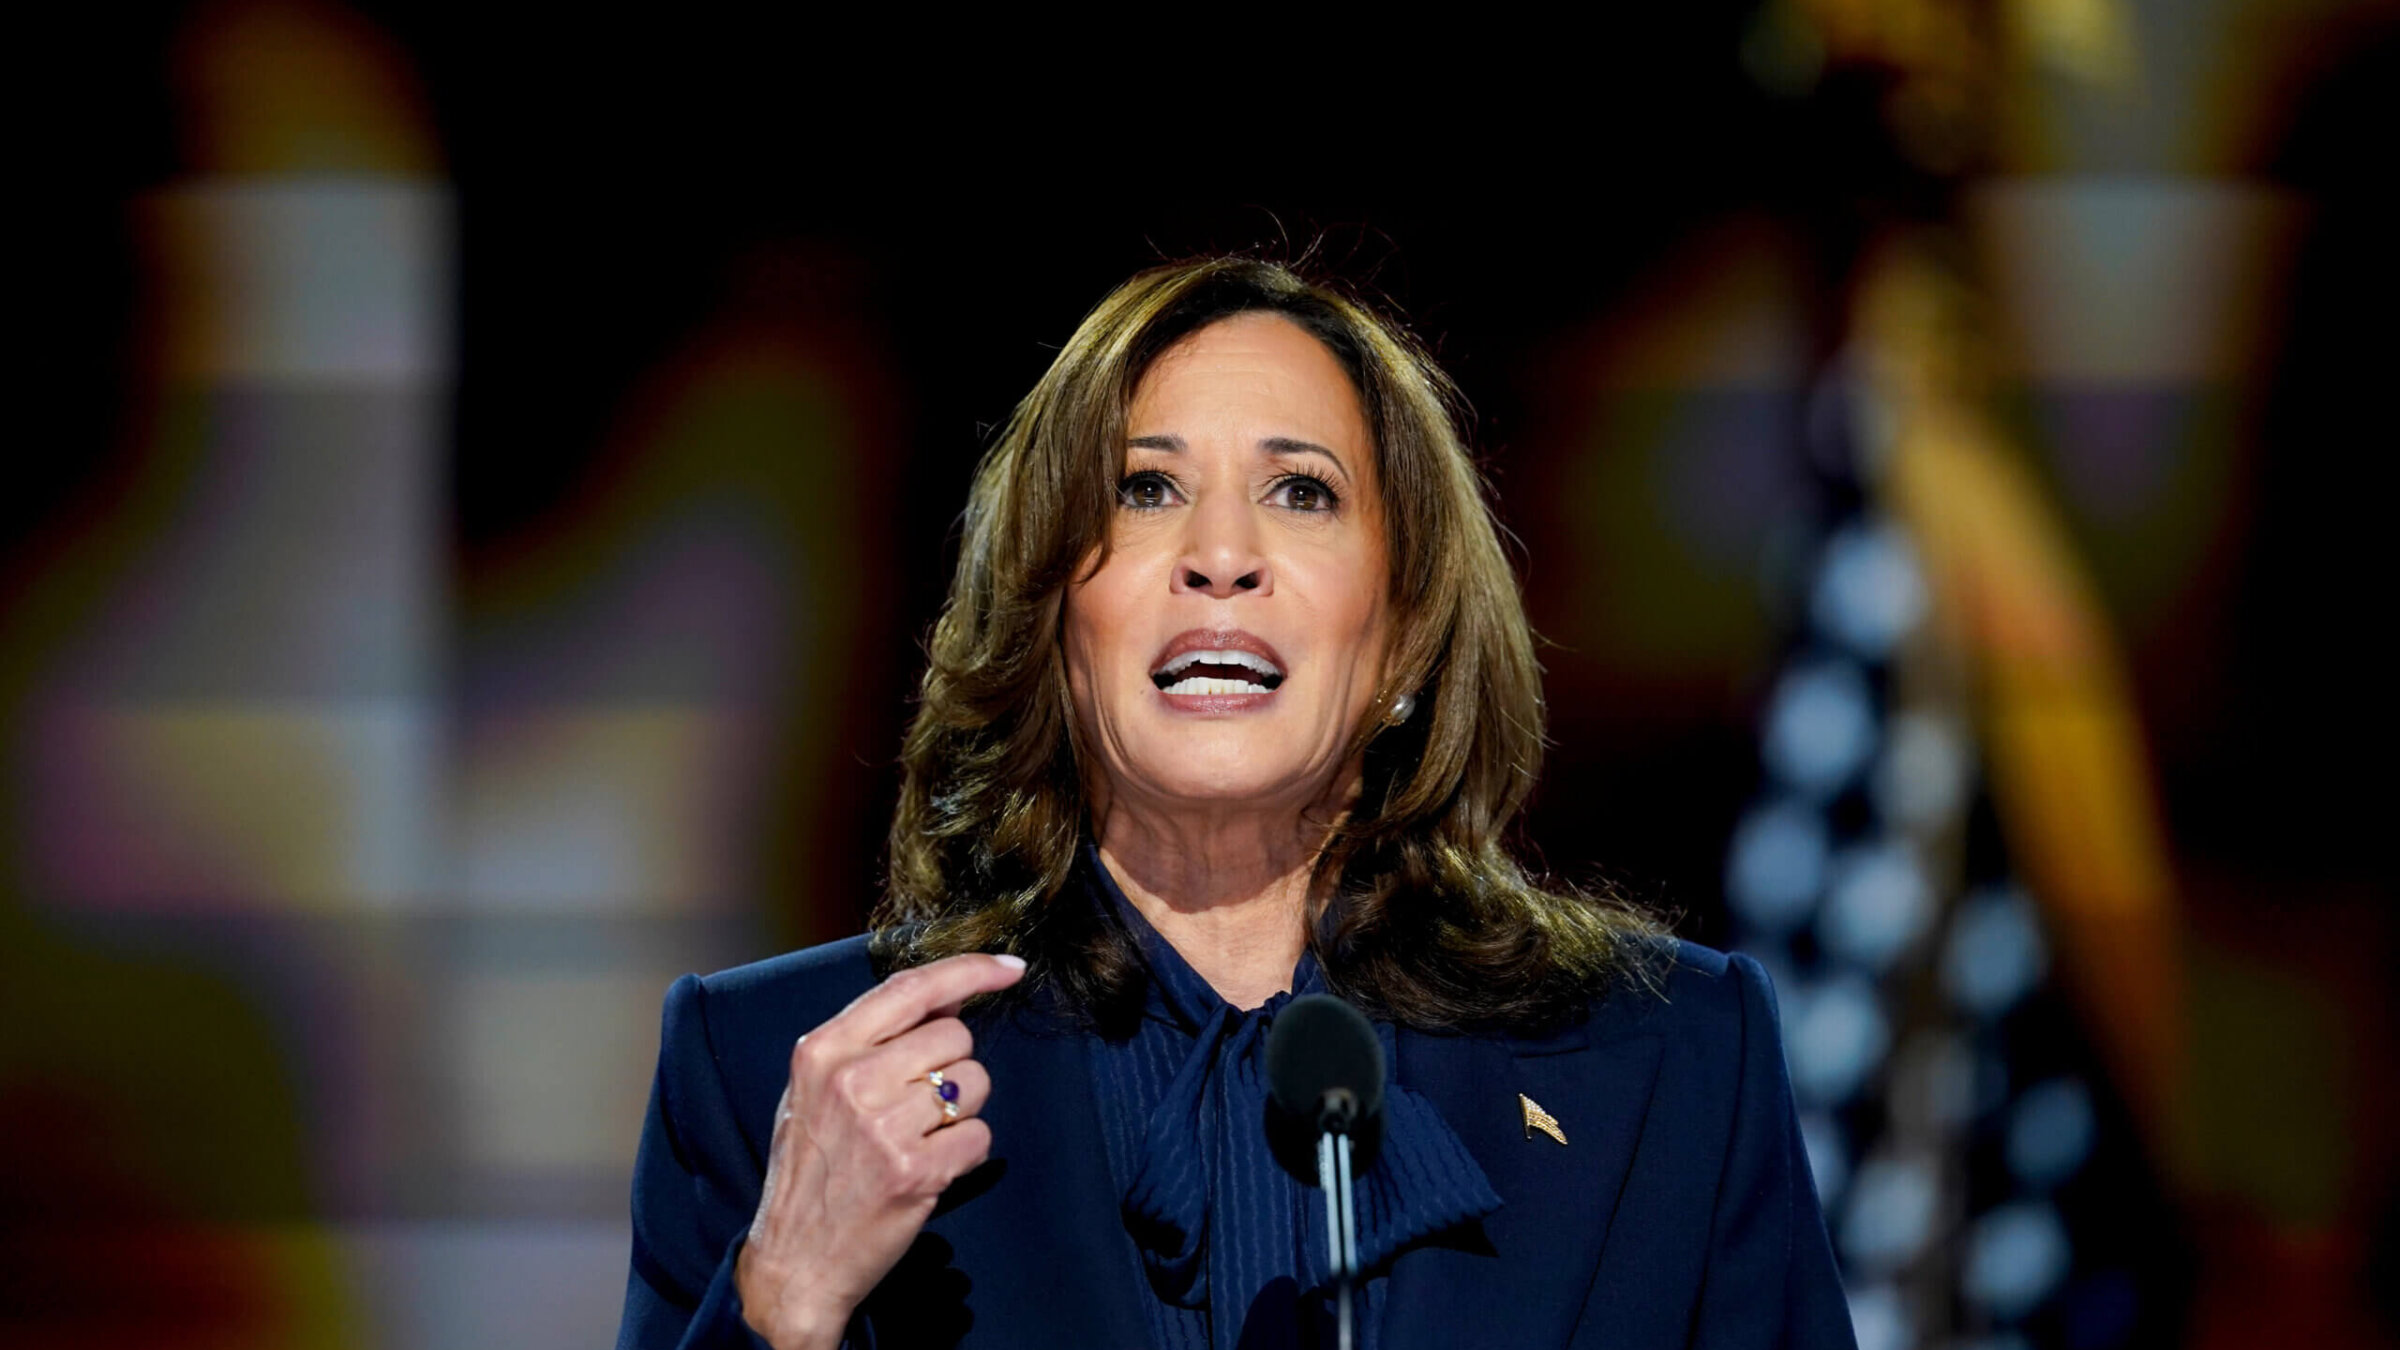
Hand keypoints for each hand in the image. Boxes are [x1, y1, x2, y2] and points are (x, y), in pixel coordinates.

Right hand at [734, 952, 1026, 1348]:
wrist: (794, 1263)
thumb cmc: (811, 1170)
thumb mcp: (818, 1089)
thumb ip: (876, 1040)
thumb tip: (952, 997)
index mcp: (824, 1050)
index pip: (910, 988)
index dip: (969, 970)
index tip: (1010, 968)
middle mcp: (852, 1080)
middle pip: (956, 1036)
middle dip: (953, 1067)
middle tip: (917, 1107)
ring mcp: (884, 1127)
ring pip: (974, 1083)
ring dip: (961, 1112)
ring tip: (918, 1139)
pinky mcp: (915, 1171)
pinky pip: (979, 1136)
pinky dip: (963, 1154)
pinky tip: (928, 1170)